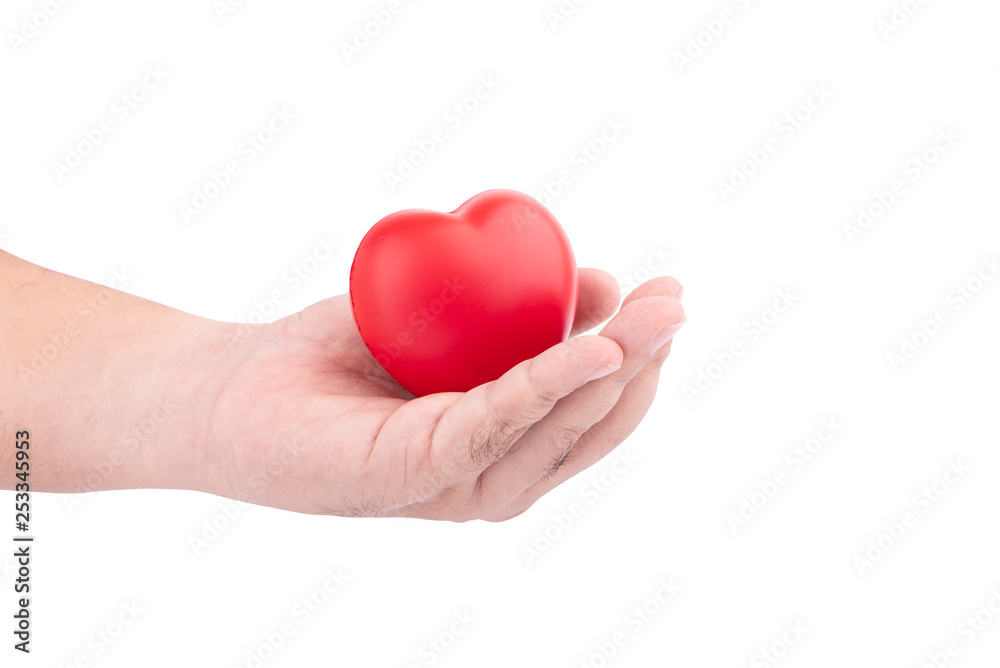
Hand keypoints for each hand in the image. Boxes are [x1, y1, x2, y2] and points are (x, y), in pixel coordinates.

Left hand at [194, 268, 684, 520]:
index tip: (668, 297)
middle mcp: (492, 476)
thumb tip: (592, 283)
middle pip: (590, 422)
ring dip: (613, 366)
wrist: (232, 390)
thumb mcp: (448, 321)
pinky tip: (595, 348)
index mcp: (504, 446)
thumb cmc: (339, 358)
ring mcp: (458, 484)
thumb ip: (516, 312)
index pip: (594, 411)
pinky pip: (497, 424)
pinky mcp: (417, 476)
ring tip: (652, 313)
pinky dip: (550, 384)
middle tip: (674, 299)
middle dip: (643, 359)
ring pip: (557, 426)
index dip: (639, 357)